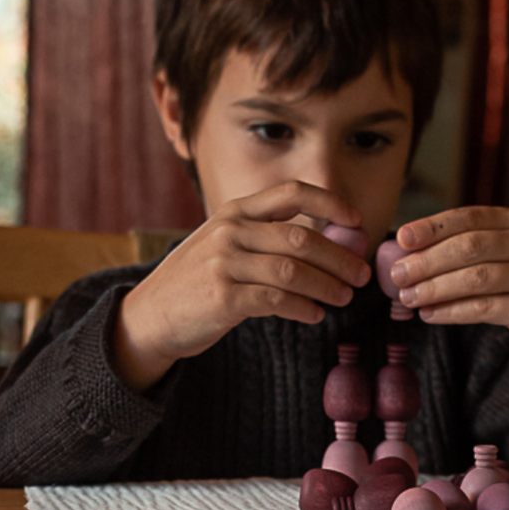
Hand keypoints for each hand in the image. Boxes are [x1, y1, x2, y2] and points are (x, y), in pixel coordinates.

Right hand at [115, 181, 371, 390]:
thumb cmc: (196, 282)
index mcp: (234, 212)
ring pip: (292, 270)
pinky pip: (276, 300)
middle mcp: (229, 231)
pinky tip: (315, 315)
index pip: (291, 193)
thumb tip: (326, 243)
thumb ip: (263, 237)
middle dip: (339, 258)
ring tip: (344, 298)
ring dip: (327, 286)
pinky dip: (303, 308)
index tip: (356, 221)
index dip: (330, 203)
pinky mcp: (223, 298)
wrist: (148, 316)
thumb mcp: (223, 244)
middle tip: (360, 275)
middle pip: (301, 237)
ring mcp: (224, 264)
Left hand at [391, 207, 508, 399]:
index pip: (468, 217)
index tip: (402, 238)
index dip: (432, 226)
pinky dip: (452, 311)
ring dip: (435, 288)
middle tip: (397, 275)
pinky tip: (430, 315)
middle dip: (427, 261)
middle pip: (469, 246)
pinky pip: (485, 308)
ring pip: (476, 278)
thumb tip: (404, 253)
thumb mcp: (499, 258)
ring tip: (408, 298)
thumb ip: (462, 250)